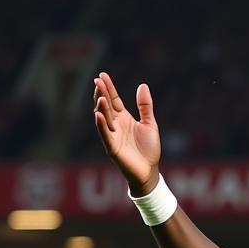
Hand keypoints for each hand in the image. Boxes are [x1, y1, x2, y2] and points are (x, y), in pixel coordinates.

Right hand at [92, 71, 160, 194]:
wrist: (150, 172)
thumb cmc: (149, 150)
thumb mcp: (150, 124)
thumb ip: (145, 106)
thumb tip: (143, 85)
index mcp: (124, 118)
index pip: (113, 100)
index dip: (108, 88)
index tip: (102, 75)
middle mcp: (115, 125)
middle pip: (106, 106)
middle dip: (102, 94)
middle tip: (98, 81)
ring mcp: (112, 135)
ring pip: (103, 118)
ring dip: (101, 107)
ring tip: (100, 96)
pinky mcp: (112, 147)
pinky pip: (105, 135)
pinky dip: (101, 125)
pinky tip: (98, 115)